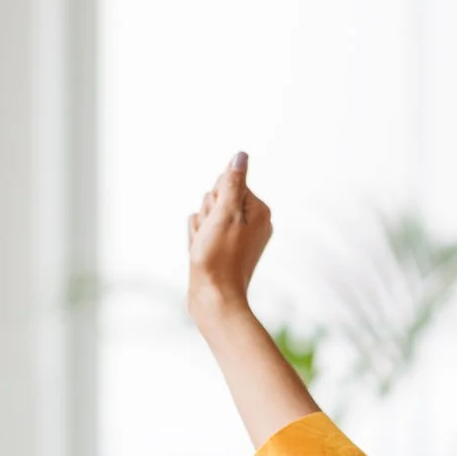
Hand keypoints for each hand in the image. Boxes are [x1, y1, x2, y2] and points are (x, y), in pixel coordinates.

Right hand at [188, 152, 271, 329]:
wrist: (215, 299)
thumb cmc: (219, 258)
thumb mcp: (225, 214)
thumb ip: (232, 183)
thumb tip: (240, 156)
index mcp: (258, 210)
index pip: (227, 183)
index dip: (215, 200)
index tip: (217, 220)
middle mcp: (252, 222)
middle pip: (216, 198)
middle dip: (206, 215)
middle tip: (210, 237)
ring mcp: (237, 236)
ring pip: (206, 216)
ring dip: (199, 229)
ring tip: (205, 249)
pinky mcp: (224, 249)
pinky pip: (203, 232)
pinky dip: (198, 242)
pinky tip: (201, 256)